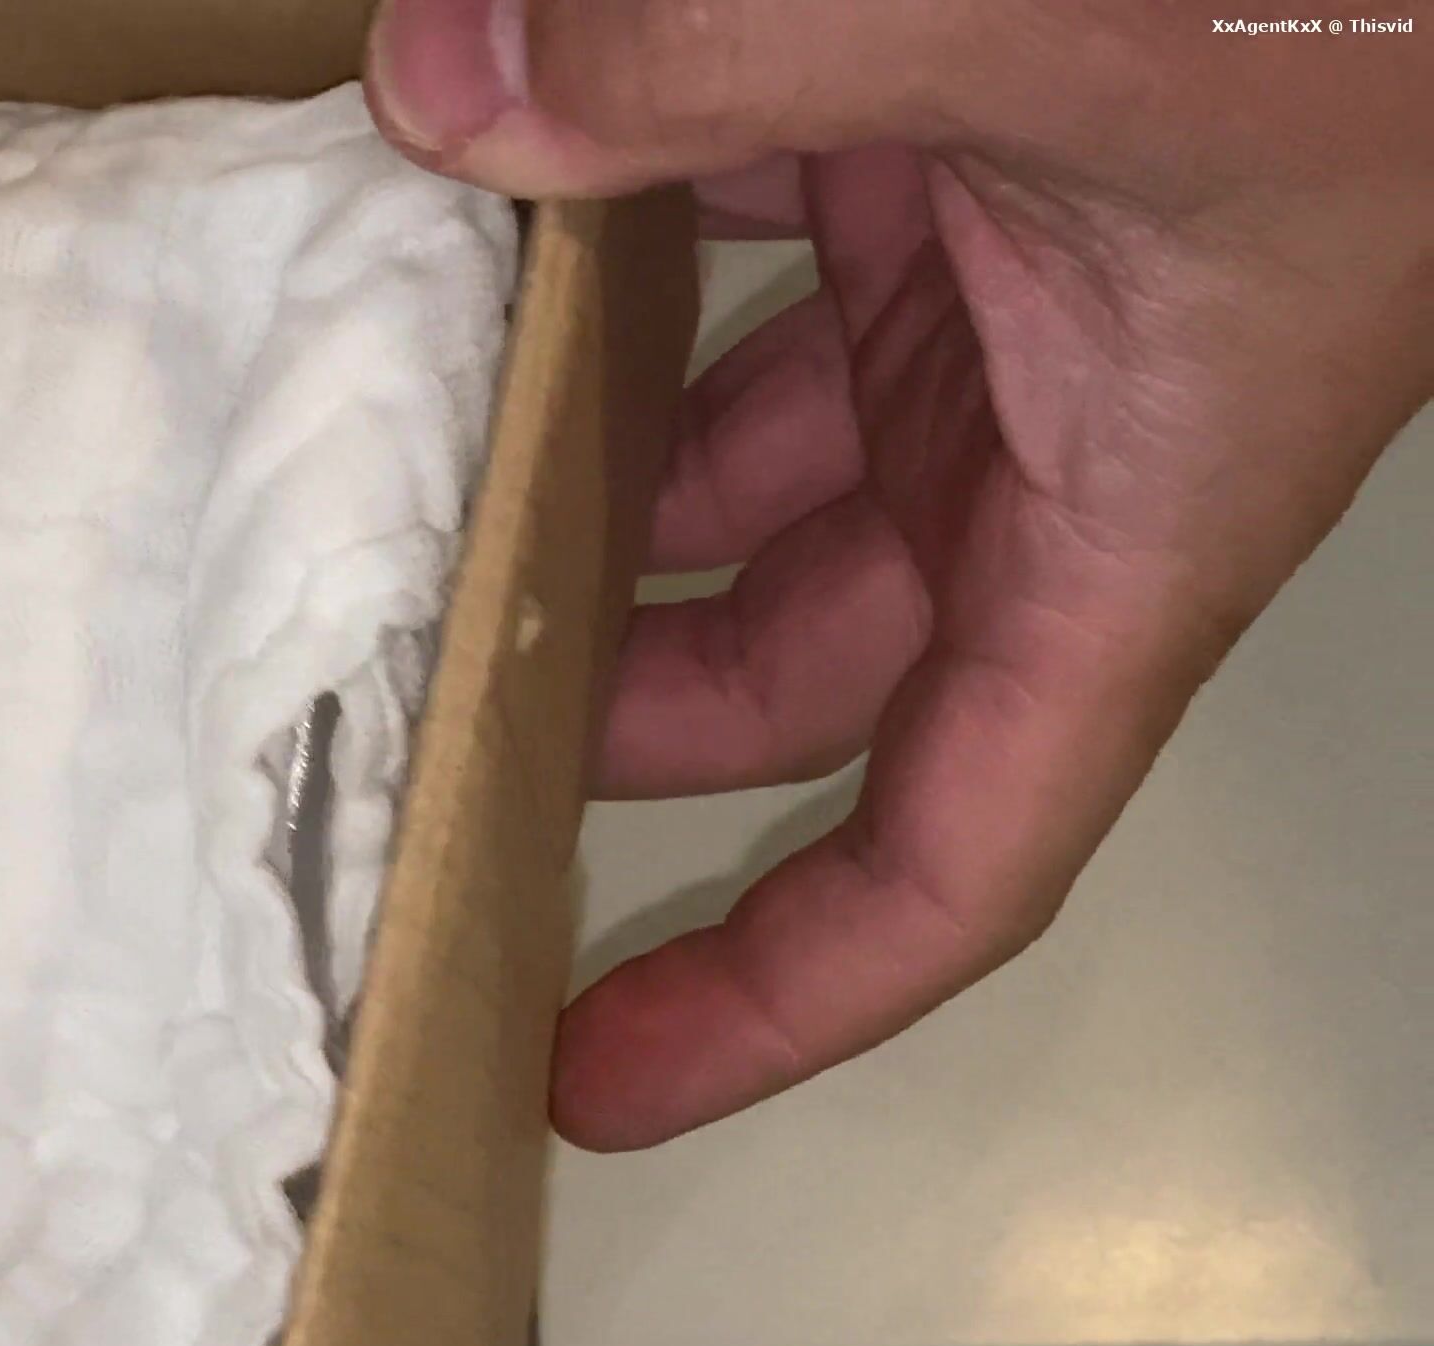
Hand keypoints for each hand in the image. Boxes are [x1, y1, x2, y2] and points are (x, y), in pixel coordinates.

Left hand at [365, 0, 1433, 1146]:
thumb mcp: (1032, 27)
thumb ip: (711, 68)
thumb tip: (443, 94)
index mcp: (1129, 510)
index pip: (950, 852)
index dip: (771, 997)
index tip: (578, 1074)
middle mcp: (1071, 421)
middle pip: (807, 659)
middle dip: (607, 704)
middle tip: (399, 732)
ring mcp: (1019, 264)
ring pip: (761, 441)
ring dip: (586, 447)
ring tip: (384, 464)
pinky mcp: (967, 109)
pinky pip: (755, 216)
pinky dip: (611, 216)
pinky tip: (460, 183)